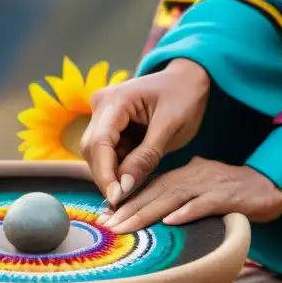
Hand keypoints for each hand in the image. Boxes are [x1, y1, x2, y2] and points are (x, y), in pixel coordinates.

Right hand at [81, 59, 210, 205]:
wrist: (189, 80)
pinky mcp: (109, 125)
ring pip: (97, 155)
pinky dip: (118, 169)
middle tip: (123, 203)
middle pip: (92, 150)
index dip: (105, 174)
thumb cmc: (184, 97)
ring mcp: (102, 115)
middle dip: (106, 178)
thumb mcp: (170, 129)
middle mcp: (101, 105)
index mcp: (115, 100)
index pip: (99, 143)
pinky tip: (131, 180)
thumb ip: (146, 158)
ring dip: (112, 175)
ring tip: (130, 192)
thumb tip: (123, 189)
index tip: (117, 199)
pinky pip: (108, 153)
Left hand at [99, 157, 281, 232]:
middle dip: (128, 210)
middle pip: (154, 193)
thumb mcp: (204, 188)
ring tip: (125, 227)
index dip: (127, 201)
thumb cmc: (237, 189)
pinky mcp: (227, 197)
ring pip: (172, 198)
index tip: (105, 217)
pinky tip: (170, 222)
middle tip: (105, 226)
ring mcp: (209, 185)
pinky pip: (204, 204)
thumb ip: (184, 194)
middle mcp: (193, 176)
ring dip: (147, 213)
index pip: (150, 187)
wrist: (273, 184)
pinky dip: (187, 212)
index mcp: (185, 175)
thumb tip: (163, 210)